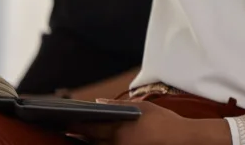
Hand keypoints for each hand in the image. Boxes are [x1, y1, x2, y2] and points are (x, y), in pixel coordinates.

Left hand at [67, 100, 219, 144]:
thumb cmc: (164, 122)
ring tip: (76, 137)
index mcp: (119, 129)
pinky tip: (95, 142)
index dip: (74, 123)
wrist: (181, 140)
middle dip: (76, 135)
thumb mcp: (143, 107)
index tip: (62, 119)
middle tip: (64, 129)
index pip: (89, 126)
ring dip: (86, 143)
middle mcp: (116, 144)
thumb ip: (119, 105)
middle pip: (89, 141)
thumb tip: (98, 103)